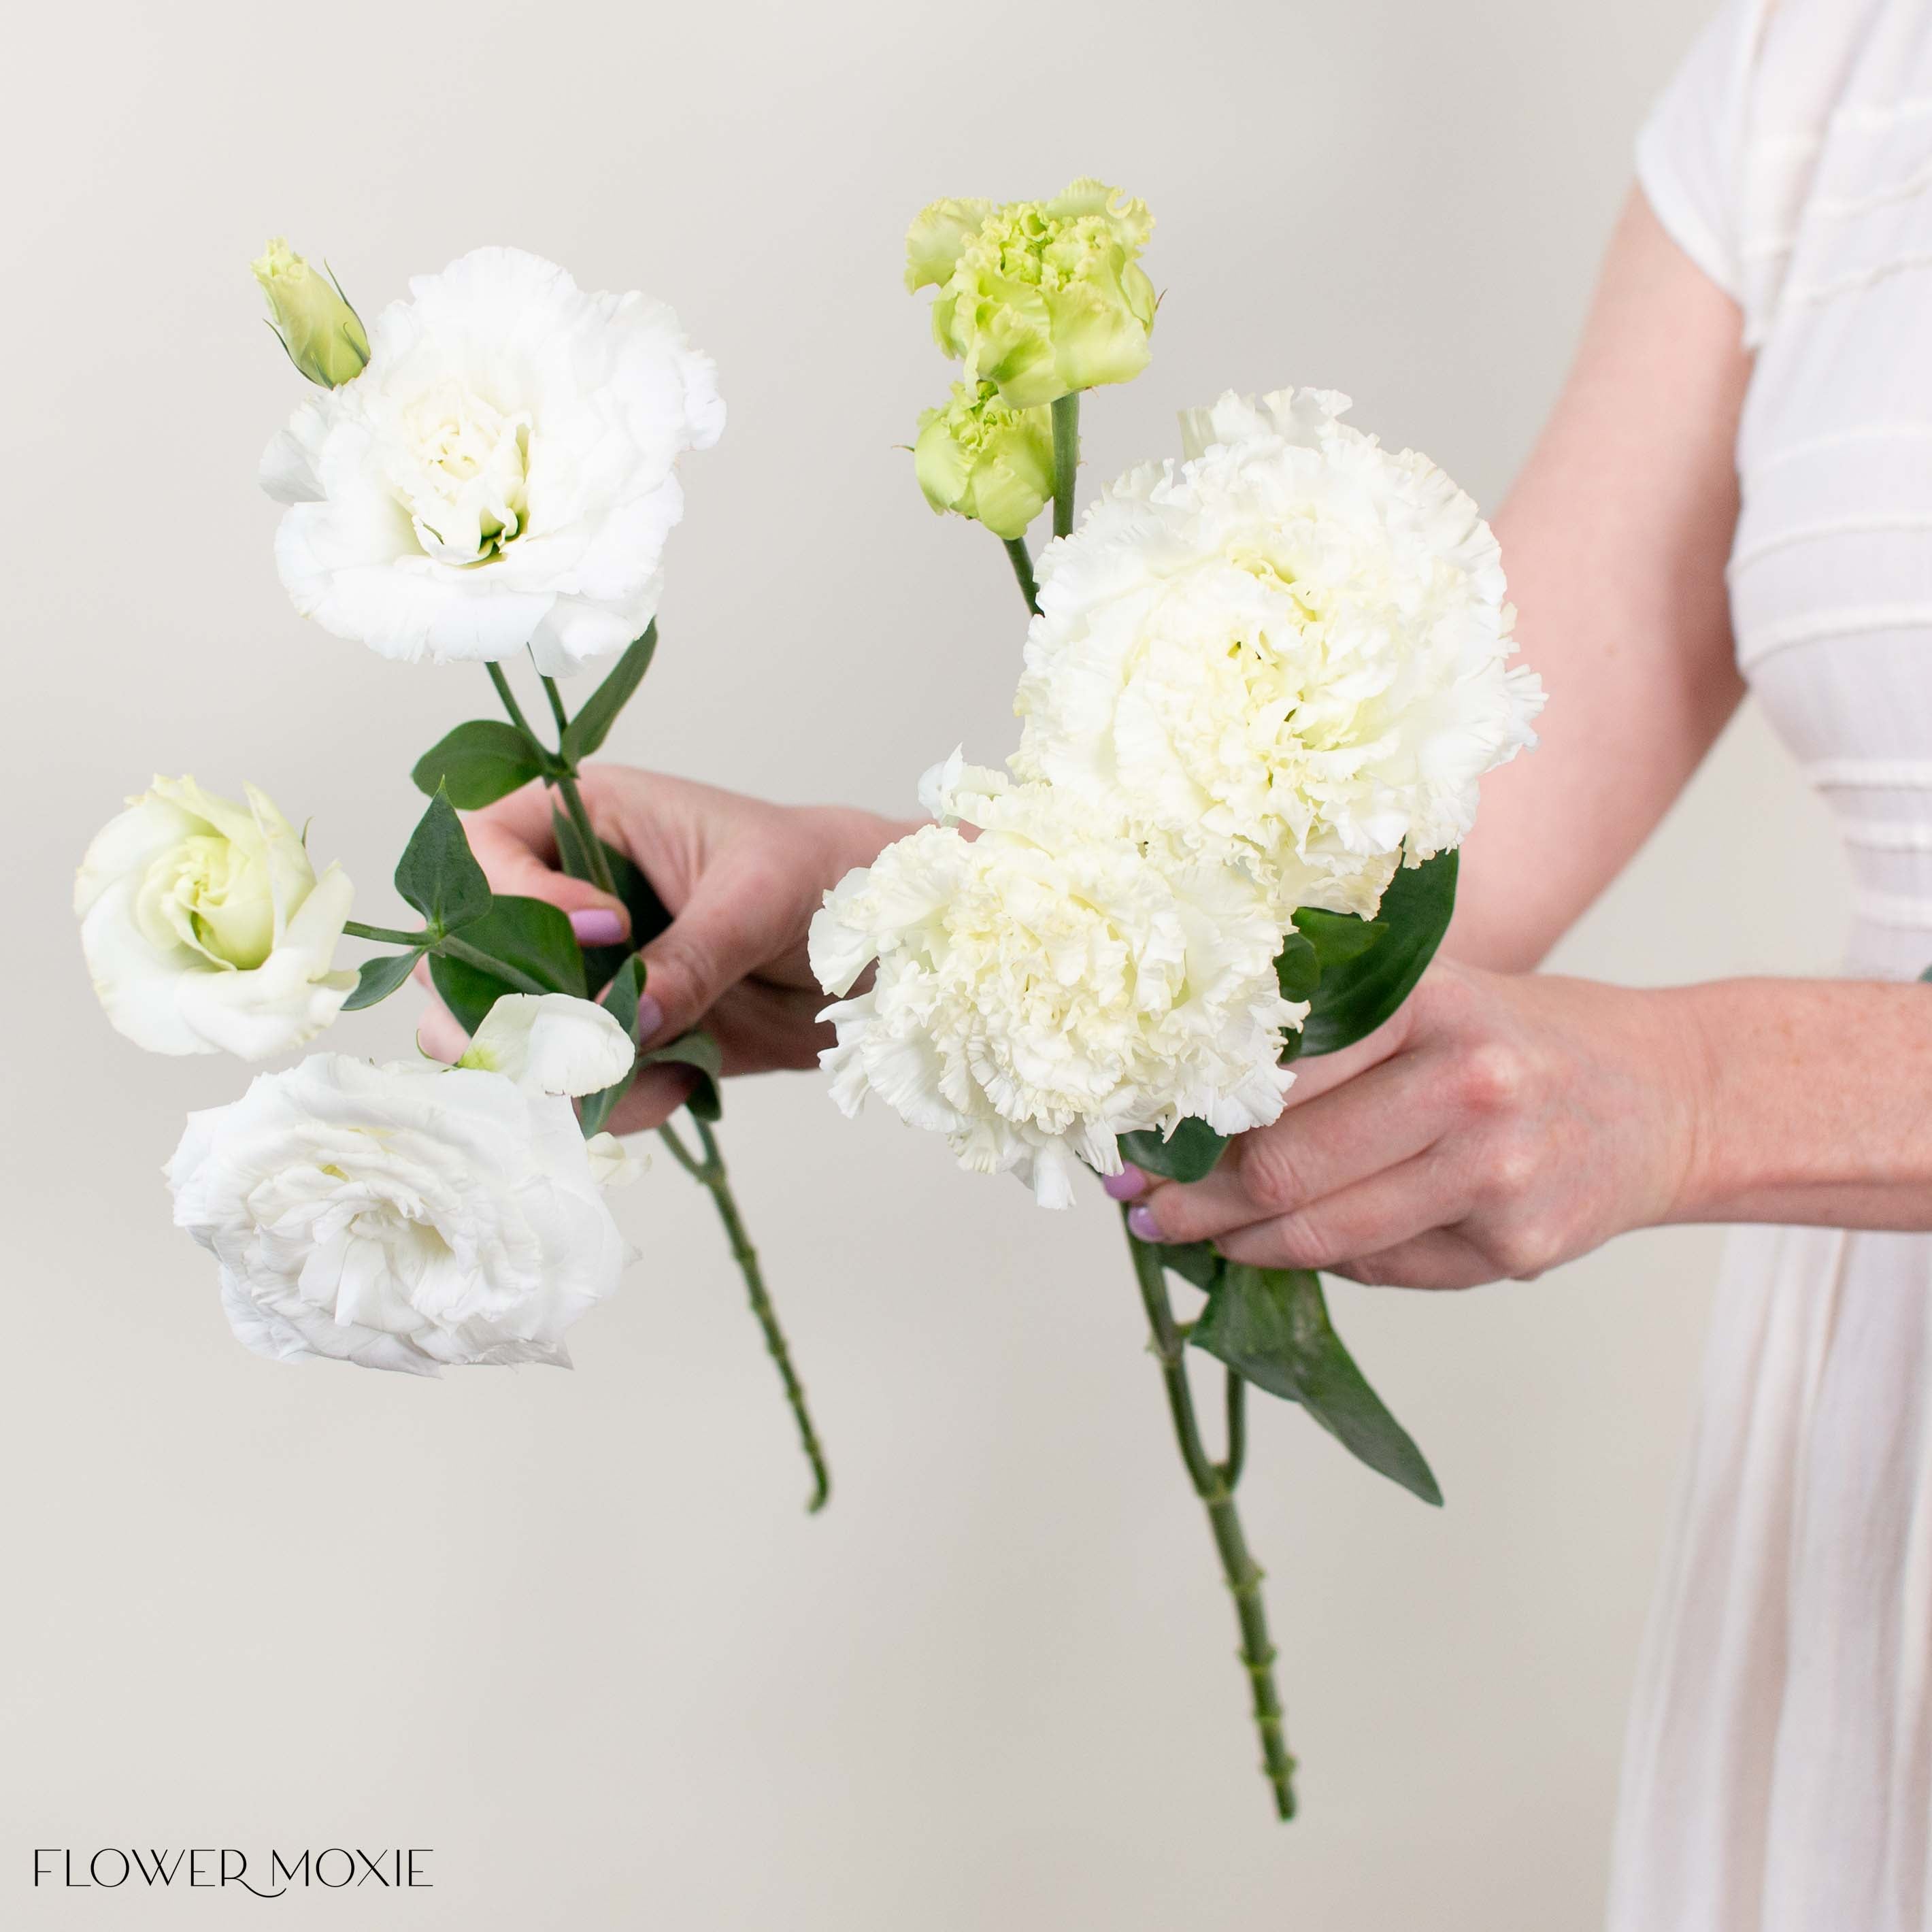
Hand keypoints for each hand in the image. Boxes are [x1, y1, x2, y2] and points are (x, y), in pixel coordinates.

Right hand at [415, 767, 909, 1131]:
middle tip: (584, 1035)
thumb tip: (624, 1022)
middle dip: (508, 1007)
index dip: (520, 896)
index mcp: (582, 820)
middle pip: (462, 956)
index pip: (483, 847)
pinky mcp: (615, 1042)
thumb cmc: (824, 877)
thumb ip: (694, 953)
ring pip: (501, 1036)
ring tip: (632, 1073)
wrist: (880, 949)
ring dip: (550, 1072)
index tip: (611, 929)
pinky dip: (613, 1103)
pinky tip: (685, 1083)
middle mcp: (561, 900)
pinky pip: (572, 1088)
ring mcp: (581, 978)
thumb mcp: (761, 896)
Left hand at [1118, 960, 1709, 1288]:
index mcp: (1427, 1003)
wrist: (1668, 1094)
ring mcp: (1496, 1174)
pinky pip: (1380, 1267)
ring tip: (1193, 1238)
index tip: (1132, 1139)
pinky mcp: (1517, 1248)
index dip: (1188, 1118)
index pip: (1272, 1074)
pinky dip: (1326, 1260)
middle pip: (1282, 1168)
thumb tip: (1193, 1111)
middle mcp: (1466, 1084)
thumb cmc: (1520, 1039)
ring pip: (1322, 1235)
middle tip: (1142, 1209)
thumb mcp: (1430, 996)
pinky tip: (1292, 1246)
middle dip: (1193, 1201)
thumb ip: (1328, 1038)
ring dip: (1239, 1245)